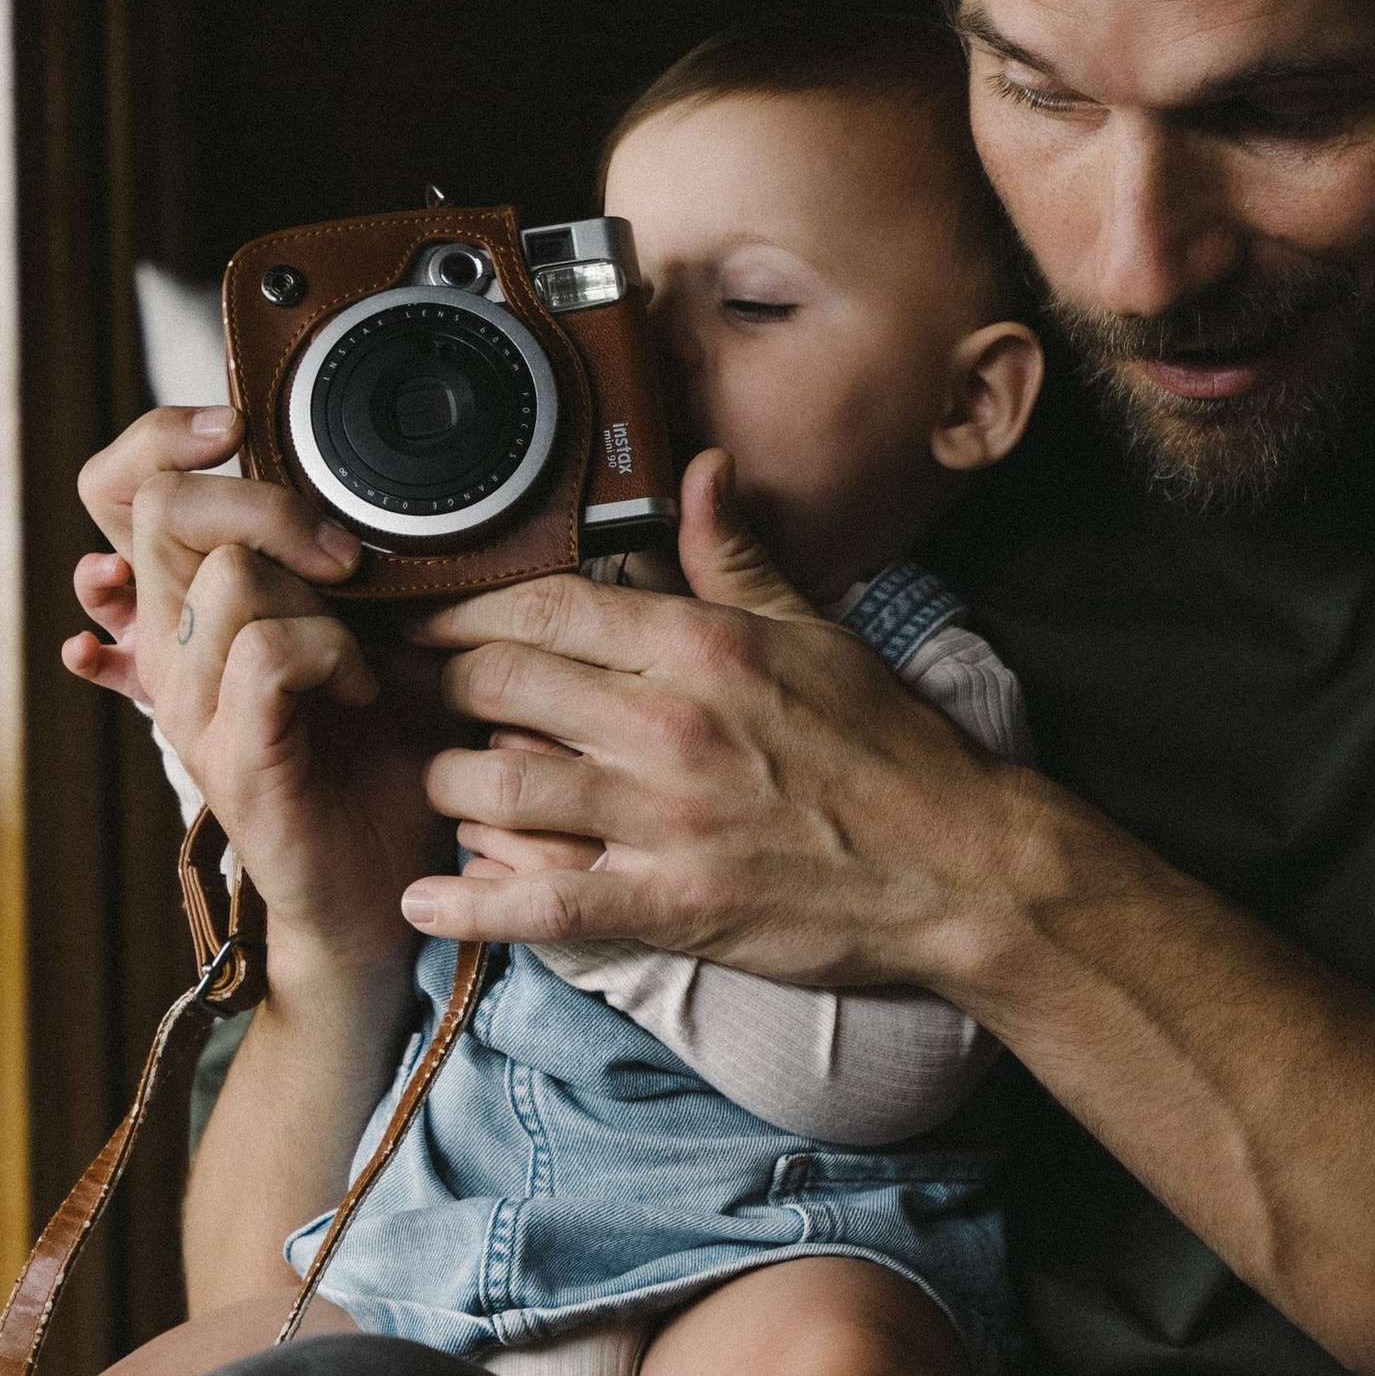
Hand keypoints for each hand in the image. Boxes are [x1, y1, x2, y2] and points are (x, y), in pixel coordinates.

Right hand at [66, 404, 451, 969]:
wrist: (381, 890)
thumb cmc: (378, 760)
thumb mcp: (374, 632)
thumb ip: (345, 563)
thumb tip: (367, 487)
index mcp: (188, 609)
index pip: (120, 487)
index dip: (162, 435)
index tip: (237, 425)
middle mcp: (169, 649)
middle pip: (160, 507)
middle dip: (265, 501)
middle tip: (342, 556)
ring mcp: (190, 704)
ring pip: (225, 576)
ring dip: (318, 598)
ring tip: (360, 653)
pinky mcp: (229, 756)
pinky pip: (266, 654)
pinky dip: (332, 654)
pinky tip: (361, 689)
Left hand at [405, 453, 1027, 984]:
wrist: (962, 867)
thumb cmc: (892, 752)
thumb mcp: (818, 633)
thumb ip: (738, 555)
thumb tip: (700, 471)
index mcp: (702, 646)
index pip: (543, 604)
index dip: (460, 605)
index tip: (422, 613)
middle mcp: (670, 724)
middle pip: (499, 683)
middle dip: (436, 685)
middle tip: (412, 693)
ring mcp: (666, 819)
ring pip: (499, 782)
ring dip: (446, 782)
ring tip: (436, 781)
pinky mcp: (674, 905)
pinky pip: (544, 903)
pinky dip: (472, 905)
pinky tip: (423, 902)